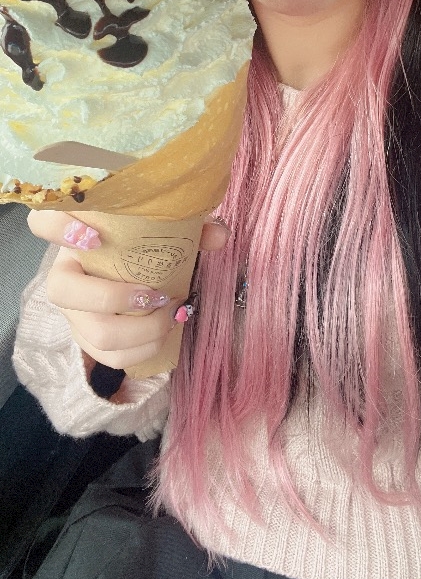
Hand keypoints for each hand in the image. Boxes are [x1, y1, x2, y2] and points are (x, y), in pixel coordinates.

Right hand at [27, 210, 228, 370]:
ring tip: (170, 315)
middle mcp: (65, 273)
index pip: (42, 222)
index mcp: (74, 234)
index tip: (93, 238)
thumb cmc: (143, 243)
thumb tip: (219, 236)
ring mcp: (73, 312)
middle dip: (114, 298)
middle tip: (154, 293)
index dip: (58, 230)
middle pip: (63, 292)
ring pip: (91, 332)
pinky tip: (167, 333)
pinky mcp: (88, 338)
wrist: (136, 271)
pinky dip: (143, 349)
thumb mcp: (163, 227)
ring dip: (138, 330)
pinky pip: (109, 356)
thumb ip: (189, 226)